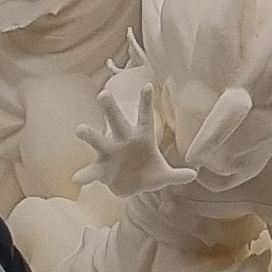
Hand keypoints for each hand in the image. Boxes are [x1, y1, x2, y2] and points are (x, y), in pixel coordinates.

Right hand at [75, 82, 194, 198]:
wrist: (132, 186)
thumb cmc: (149, 172)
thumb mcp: (164, 175)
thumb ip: (176, 175)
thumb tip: (194, 174)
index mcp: (141, 137)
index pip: (145, 117)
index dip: (146, 102)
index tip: (148, 86)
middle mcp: (123, 140)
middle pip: (117, 121)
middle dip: (110, 108)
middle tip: (103, 94)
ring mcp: (109, 153)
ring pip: (97, 140)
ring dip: (89, 134)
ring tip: (80, 129)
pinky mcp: (100, 170)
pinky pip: (91, 171)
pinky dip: (84, 175)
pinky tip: (77, 179)